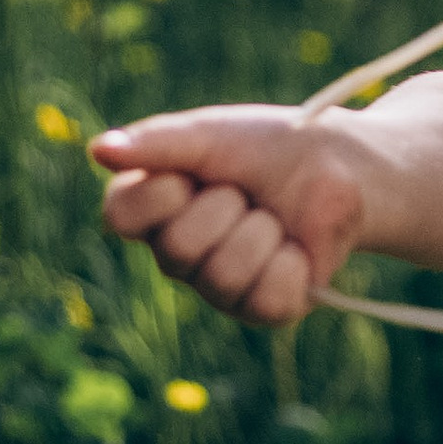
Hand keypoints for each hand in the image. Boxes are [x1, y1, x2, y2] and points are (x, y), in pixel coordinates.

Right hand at [89, 106, 364, 327]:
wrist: (344, 165)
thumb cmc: (270, 147)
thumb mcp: (212, 134)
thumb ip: (157, 142)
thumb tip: (99, 149)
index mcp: (152, 210)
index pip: (121, 215)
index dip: (163, 190)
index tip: (195, 171)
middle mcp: (176, 256)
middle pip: (179, 248)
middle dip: (227, 205)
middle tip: (247, 193)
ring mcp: (218, 289)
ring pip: (223, 275)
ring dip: (262, 231)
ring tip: (273, 218)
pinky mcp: (263, 310)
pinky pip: (265, 297)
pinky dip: (291, 261)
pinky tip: (296, 248)